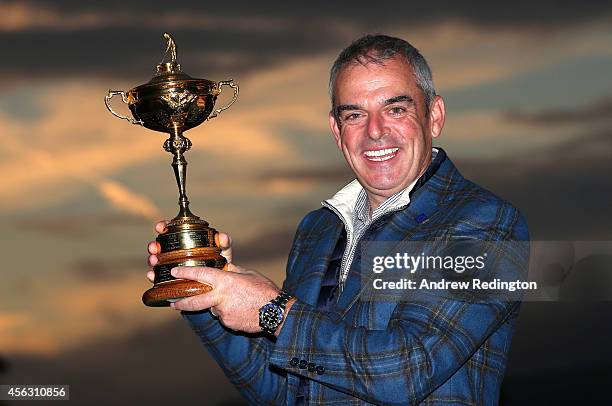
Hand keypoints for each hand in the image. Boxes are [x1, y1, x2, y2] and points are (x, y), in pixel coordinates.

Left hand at [145, 220, 284, 333]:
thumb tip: (224, 268)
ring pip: (213, 308)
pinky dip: (228, 312)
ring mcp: (222, 312)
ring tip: (237, 302)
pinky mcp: (228, 323)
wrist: (276, 312)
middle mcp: (220, 297)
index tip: (174, 272)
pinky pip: (223, 316)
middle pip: (194, 300)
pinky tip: (241, 309)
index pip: (200, 274)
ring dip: (217, 305)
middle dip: (181, 302)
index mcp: (225, 281)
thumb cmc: (264, 290)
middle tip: (173, 303)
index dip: (185, 273)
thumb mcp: (248, 274)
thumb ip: (232, 272)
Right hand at [146, 220, 232, 281]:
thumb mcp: (224, 252)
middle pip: (160, 245)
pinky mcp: (171, 280)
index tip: (160, 227)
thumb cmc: (221, 264)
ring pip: (156, 260)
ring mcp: (172, 266)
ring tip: (153, 261)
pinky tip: (151, 275)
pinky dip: (153, 276)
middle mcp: (176, 252)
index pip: (172, 230)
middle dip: (154, 245)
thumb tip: (222, 236)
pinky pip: (159, 278)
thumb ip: (224, 244)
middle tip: (154, 247)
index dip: (163, 226)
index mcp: (187, 241)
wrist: (220, 285)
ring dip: (151, 259)